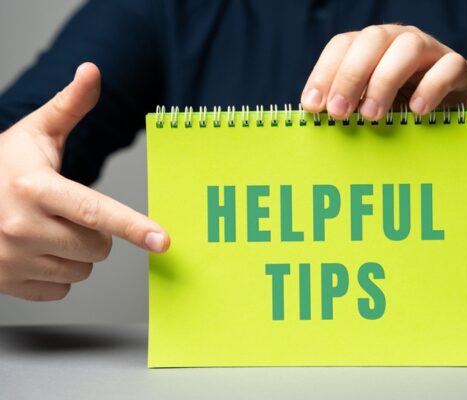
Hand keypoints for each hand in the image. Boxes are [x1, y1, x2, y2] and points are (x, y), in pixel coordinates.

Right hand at [0, 63, 169, 300]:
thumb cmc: (2, 166)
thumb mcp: (35, 133)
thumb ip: (69, 105)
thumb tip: (92, 71)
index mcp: (33, 187)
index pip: (94, 210)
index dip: (133, 226)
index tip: (163, 240)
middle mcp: (19, 226)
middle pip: (97, 247)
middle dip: (96, 234)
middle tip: (70, 214)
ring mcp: (10, 259)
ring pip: (81, 271)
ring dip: (76, 255)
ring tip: (49, 230)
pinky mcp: (6, 283)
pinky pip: (60, 290)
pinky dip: (57, 273)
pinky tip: (36, 251)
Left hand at [301, 24, 466, 169]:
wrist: (453, 115)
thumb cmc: (400, 110)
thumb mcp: (368, 107)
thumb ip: (345, 109)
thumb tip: (313, 123)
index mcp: (369, 47)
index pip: (342, 45)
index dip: (324, 73)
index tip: (312, 106)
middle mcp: (398, 41)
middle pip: (371, 40)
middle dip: (350, 76)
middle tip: (338, 113)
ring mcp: (430, 51)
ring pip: (408, 48)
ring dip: (384, 81)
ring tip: (372, 115)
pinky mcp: (458, 68)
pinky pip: (448, 67)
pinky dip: (431, 87)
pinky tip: (416, 111)